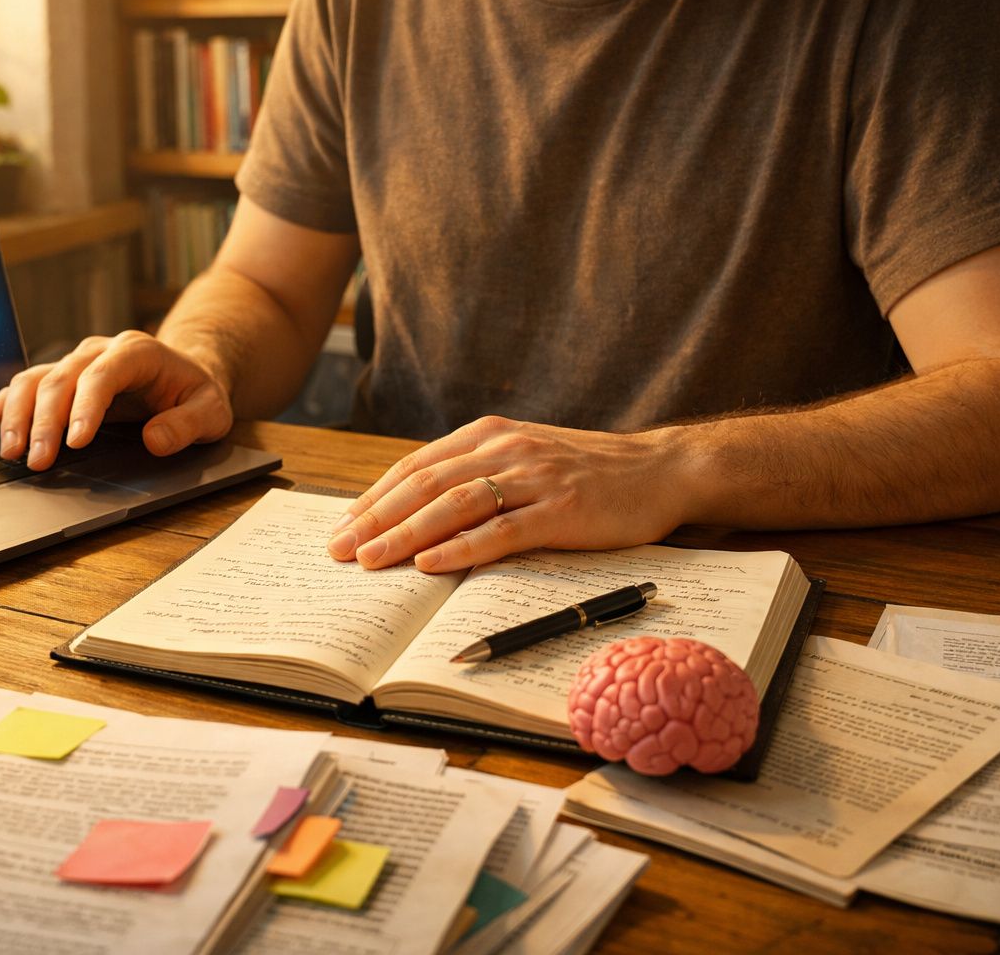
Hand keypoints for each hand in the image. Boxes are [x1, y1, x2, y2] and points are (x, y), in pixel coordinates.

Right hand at [0, 331, 233, 469]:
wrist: (186, 373)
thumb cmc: (197, 394)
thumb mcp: (212, 411)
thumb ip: (188, 424)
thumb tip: (155, 441)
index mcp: (137, 351)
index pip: (103, 375)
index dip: (85, 407)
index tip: (75, 442)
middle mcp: (99, 350)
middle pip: (61, 378)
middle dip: (44, 421)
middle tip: (36, 461)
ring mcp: (76, 362)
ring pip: (34, 380)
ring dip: (16, 416)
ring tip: (9, 453)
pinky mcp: (60, 379)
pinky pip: (22, 388)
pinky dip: (0, 409)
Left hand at [327, 416, 693, 571]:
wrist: (661, 469)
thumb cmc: (586, 472)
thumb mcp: (522, 459)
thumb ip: (475, 476)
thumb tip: (415, 513)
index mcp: (489, 436)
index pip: (416, 466)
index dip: (375, 497)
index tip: (342, 525)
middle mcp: (506, 450)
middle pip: (425, 485)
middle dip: (375, 519)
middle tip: (339, 549)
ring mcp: (535, 478)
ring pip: (455, 505)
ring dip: (406, 533)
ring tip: (370, 560)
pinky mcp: (562, 510)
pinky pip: (502, 530)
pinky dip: (462, 547)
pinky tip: (431, 564)